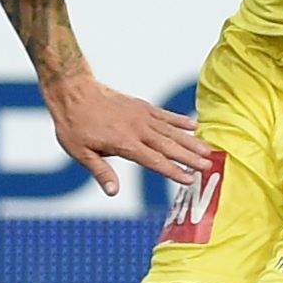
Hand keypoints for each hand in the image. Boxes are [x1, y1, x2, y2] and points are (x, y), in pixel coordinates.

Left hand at [45, 75, 212, 197]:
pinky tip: (194, 125)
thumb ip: (100, 171)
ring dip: (191, 141)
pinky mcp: (141, 106)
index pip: (154, 161)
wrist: (73, 91)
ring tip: (209, 150)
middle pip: (169, 146)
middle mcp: (137, 129)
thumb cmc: (74, 124)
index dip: (173, 171)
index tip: (189, 180)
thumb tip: (113, 192)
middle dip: (190, 157)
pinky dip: (180, 120)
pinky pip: (165, 115)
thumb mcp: (80, 152)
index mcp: (124, 143)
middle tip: (209, 166)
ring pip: (171, 131)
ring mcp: (141, 116)